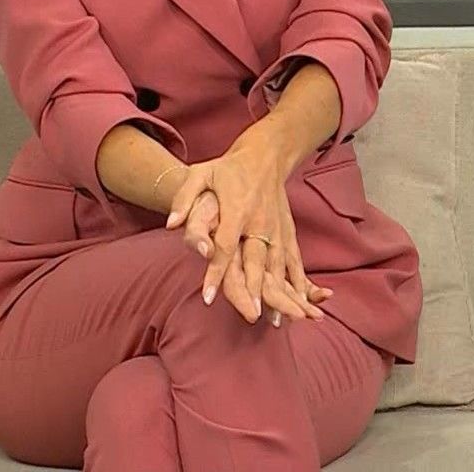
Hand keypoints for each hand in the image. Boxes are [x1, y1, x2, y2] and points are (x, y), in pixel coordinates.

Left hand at [164, 153, 325, 324]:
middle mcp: (260, 221)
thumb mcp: (200, 174)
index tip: (208, 297)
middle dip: (254, 288)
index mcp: (237, 209)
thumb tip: (171, 224)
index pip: (224, 245)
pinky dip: (299, 282)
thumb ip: (184, 198)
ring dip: (280, 292)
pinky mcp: (288, 231)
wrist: (266, 155)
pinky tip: (302, 303)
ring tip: (276, 318)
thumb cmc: (227, 168)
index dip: (216, 271)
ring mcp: (277, 227)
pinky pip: (294, 260)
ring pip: (279, 264)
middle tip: (250, 315)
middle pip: (257, 260)